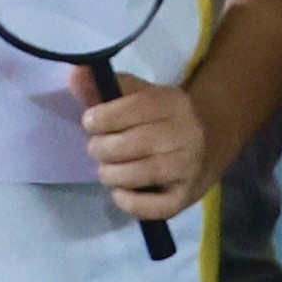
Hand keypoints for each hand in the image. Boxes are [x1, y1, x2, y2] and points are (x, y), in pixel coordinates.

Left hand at [80, 70, 217, 222]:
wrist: (206, 146)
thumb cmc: (158, 120)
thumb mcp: (136, 97)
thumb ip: (103, 89)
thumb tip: (76, 75)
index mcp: (173, 104)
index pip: (135, 107)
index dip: (103, 117)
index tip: (91, 122)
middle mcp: (186, 134)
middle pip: (135, 143)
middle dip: (103, 148)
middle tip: (99, 149)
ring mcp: (188, 167)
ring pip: (144, 174)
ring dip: (112, 174)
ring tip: (108, 170)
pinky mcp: (184, 196)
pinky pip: (157, 207)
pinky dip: (131, 202)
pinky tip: (119, 193)